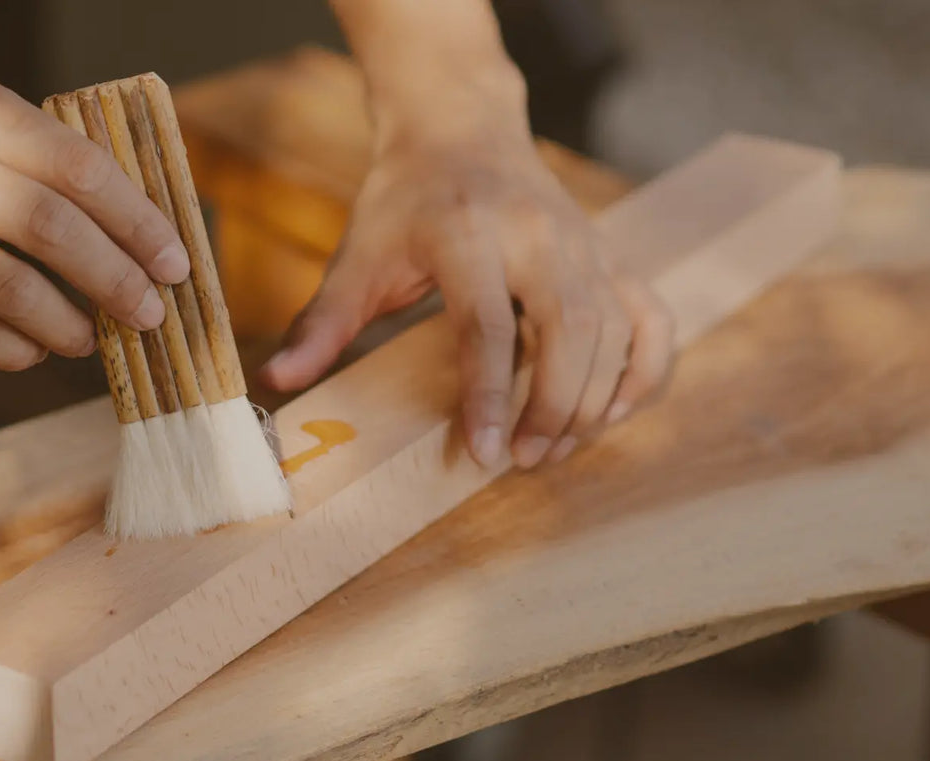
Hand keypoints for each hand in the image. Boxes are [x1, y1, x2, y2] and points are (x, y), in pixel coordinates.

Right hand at [0, 73, 189, 370]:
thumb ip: (34, 158)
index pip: (77, 169)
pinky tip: (36, 348)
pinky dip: (13, 347)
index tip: (174, 260)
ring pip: (11, 291)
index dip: (137, 221)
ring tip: (94, 335)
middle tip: (151, 312)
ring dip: (69, 323)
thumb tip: (133, 229)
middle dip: (116, 279)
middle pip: (52, 231)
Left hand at [261, 68, 672, 468]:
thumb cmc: (404, 201)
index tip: (482, 454)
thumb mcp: (357, 255)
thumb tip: (277, 380)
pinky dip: (645, 370)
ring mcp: (586, 244)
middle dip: (552, 407)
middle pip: (569, 331)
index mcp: (470, 235)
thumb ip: (324, 322)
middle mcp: (539, 236)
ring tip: (555, 448)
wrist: (461, 130)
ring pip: (615, 330)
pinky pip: (652, 318)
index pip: (488, 327)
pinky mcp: (612, 255)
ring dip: (594, 400)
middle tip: (523, 460)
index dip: (487, 396)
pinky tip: (613, 413)